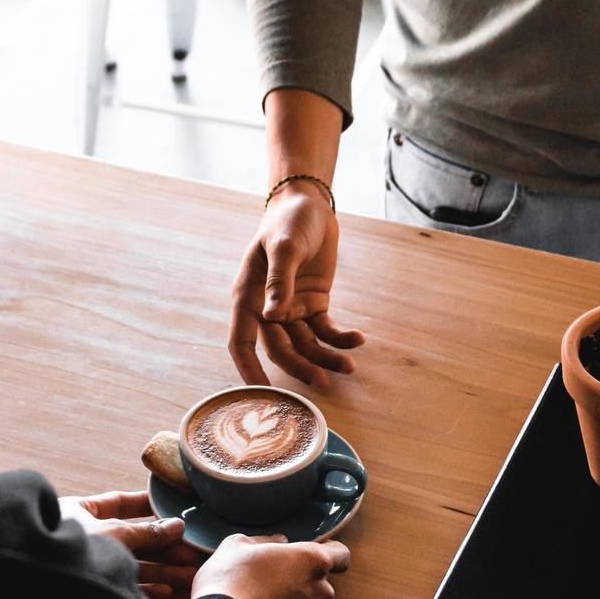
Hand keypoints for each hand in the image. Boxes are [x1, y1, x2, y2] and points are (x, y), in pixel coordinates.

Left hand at [58, 491, 204, 598]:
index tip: (173, 506)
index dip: (146, 505)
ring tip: (191, 573)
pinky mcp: (91, 597)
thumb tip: (177, 525)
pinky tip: (170, 591)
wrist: (37, 593)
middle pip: (130, 540)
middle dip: (164, 547)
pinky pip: (124, 590)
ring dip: (163, 570)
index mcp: (76, 514)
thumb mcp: (113, 533)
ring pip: (131, 567)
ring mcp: (86, 569)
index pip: (117, 504)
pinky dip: (148, 590)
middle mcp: (81, 540)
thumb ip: (146, 532)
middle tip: (194, 551)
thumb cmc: (69, 549)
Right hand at [191, 533, 348, 598]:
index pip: (341, 555)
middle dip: (302, 585)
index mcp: (312, 561)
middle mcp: (322, 593)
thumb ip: (265, 541)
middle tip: (270, 586)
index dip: (328, 554)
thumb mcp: (236, 547)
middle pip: (321, 586)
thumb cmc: (227, 584)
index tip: (309, 558)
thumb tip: (279, 541)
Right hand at [229, 185, 364, 387]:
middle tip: (322, 382)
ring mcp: (291, 309)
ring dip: (325, 358)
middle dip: (300, 367)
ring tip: (348, 367)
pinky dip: (341, 338)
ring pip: (306, 345)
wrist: (309, 205)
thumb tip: (273, 314)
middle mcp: (267, 309)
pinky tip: (358, 339)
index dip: (248, 369)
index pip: (241, 342)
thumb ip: (279, 280)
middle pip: (280, 350)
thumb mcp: (284, 246)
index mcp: (247, 297)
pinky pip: (326, 330)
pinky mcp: (314, 305)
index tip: (260, 393)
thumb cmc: (287, 222)